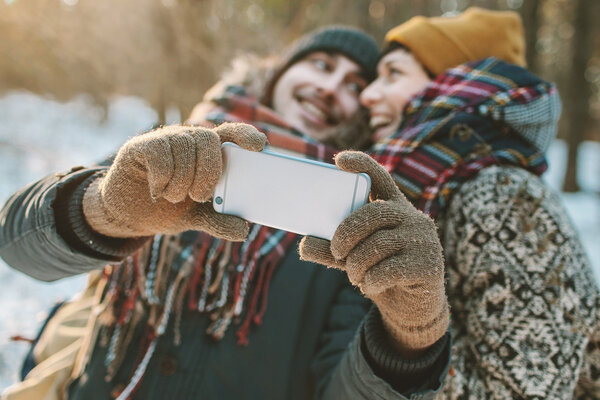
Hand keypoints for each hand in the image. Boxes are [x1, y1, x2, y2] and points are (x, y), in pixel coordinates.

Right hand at [83, 123, 265, 239]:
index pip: (231, 133)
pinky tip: (156, 191)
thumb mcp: (197, 217)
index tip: (259, 146)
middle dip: (209, 172)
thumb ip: (219, 220)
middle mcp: (189, 140)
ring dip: (182, 182)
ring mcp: (164, 140)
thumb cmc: (168, 208)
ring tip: (173, 197)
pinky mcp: (141, 146)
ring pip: (184, 147)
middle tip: (200, 197)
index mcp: (208, 153)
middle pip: (209, 139)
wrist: (128, 214)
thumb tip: (244, 230)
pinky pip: (159, 153)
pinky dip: (161, 178)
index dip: (246, 135)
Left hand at [299, 151, 448, 355]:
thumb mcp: (354, 259)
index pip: (379, 178)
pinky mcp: (429, 265)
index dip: (361, 164)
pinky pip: (387, 270)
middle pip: (372, 213)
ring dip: (356, 265)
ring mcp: (424, 240)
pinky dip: (370, 281)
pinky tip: (370, 286)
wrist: (413, 309)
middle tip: (336, 252)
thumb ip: (332, 251)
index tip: (339, 160)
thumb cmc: (382, 274)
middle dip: (345, 234)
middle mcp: (413, 217)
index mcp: (394, 208)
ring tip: (356, 276)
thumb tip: (304, 244)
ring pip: (376, 245)